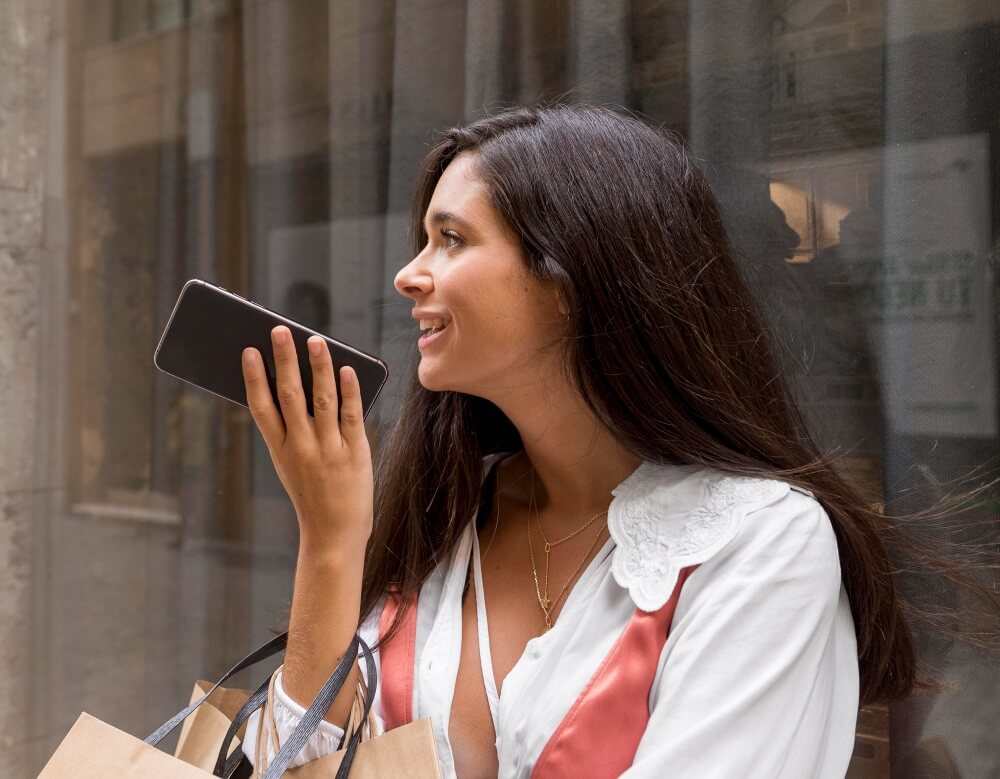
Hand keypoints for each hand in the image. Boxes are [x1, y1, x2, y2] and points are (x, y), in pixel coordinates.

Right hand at [241, 325, 372, 550]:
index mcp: (280, 450)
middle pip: (290, 396)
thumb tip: (297, 381)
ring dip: (318, 367)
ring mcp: (329, 450)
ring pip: (322, 400)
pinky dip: (349, 390)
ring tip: (315, 340)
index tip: (249, 350)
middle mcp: (302, 448)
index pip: (261, 407)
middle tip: (279, 330)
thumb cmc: (312, 493)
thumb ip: (290, 429)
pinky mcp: (355, 453)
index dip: (254, 377)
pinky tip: (347, 369)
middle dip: (284, 361)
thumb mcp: (291, 464)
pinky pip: (352, 415)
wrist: (334, 535)